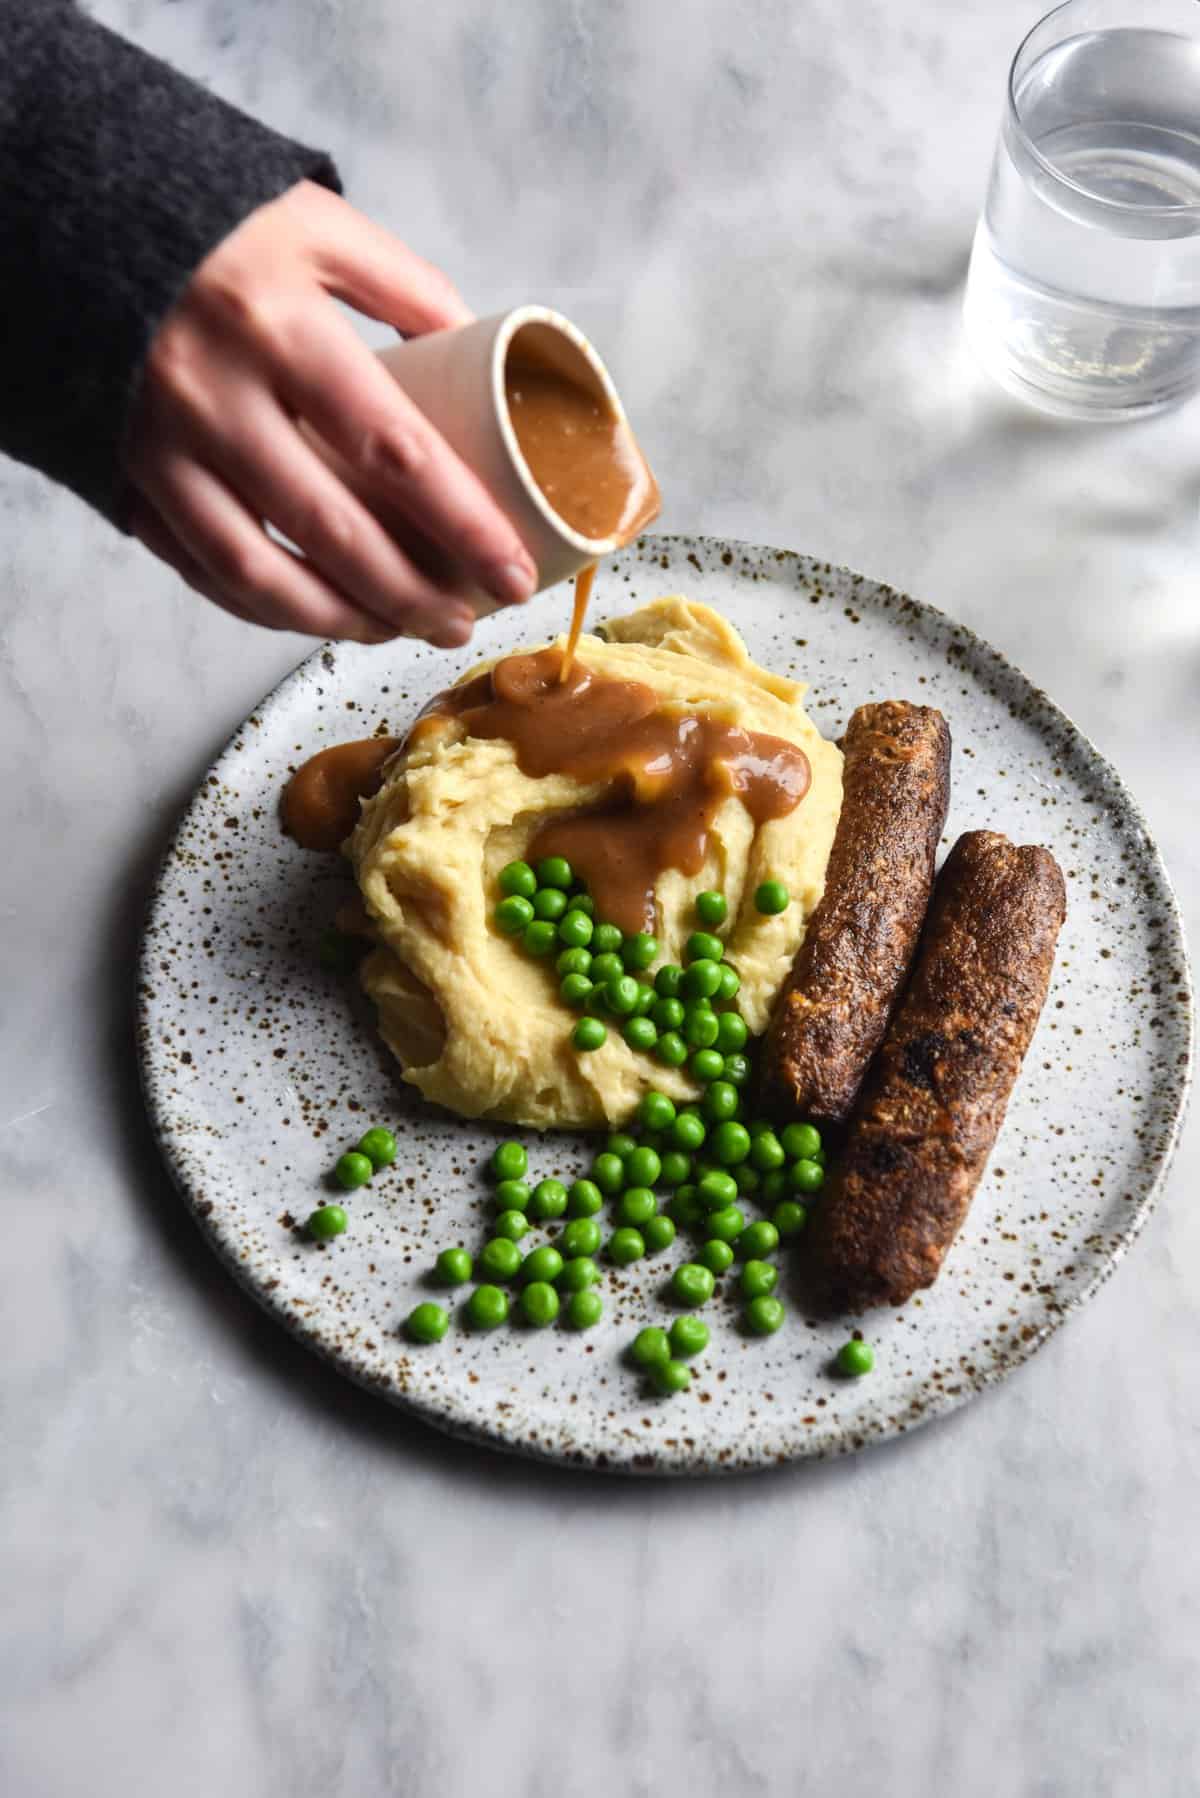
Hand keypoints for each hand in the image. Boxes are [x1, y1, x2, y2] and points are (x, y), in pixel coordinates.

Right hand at [123, 180, 535, 645]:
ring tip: (396, 630)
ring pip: (260, 574)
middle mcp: (216, 400)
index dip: (463, 525)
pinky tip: (316, 616)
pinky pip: (202, 570)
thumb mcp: (316, 223)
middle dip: (410, 597)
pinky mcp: (129, 479)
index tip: (513, 573)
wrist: (69, 219)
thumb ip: (405, 287)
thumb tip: (478, 355)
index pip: (394, 453)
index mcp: (278, 328)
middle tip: (462, 622)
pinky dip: (264, 608)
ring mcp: (164, 450)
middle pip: (334, 533)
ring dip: (339, 620)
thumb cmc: (208, 221)